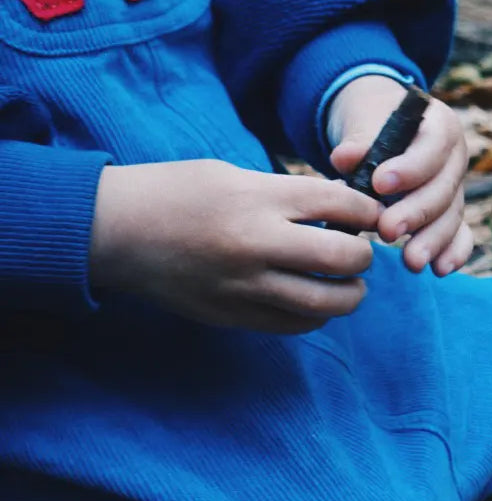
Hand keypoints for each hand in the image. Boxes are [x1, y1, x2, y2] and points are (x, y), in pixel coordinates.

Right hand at [89, 160, 381, 333]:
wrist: (113, 233)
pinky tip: (313, 299)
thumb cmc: (176, 194)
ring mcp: (246, 287)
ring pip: (329, 303)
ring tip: (347, 282)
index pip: (340, 205)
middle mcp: (256, 245)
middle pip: (345, 258)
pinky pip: (297, 324)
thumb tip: (343, 210)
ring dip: (350, 293)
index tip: (369, 217)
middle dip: (364, 255)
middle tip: (359, 250)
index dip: (367, 211)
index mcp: (257, 199)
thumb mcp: (233, 176)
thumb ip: (288, 195)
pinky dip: (317, 314)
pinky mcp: (235, 317)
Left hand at [327, 74, 472, 275]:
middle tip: (386, 232)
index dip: (409, 168)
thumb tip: (344, 159)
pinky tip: (439, 270)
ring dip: (432, 242)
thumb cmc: (372, 123)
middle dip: (416, 214)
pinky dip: (452, 253)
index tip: (379, 184)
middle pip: (443, 190)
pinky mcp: (452, 216)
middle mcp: (454, 160)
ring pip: (451, 218)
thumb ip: (358, 141)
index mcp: (440, 127)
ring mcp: (456, 191)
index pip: (432, 149)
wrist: (380, 131)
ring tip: (411, 262)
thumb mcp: (363, 121)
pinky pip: (460, 236)